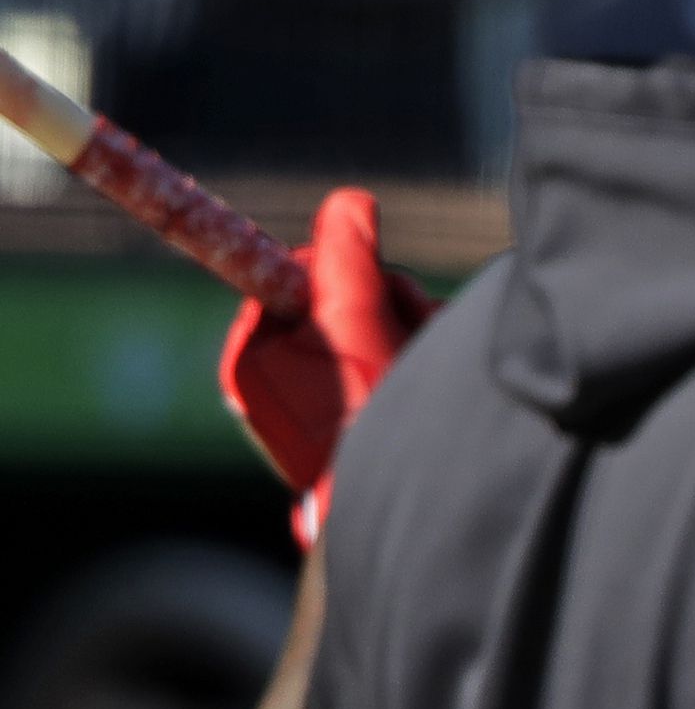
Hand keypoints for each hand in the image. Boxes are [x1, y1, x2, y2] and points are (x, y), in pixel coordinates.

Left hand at [219, 188, 437, 543]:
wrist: (407, 507)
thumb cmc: (367, 418)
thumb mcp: (356, 322)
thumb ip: (348, 258)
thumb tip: (350, 200)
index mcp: (253, 358)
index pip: (302, 278)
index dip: (350, 282)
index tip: (375, 297)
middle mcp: (279, 381)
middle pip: (347, 302)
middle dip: (394, 311)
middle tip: (406, 341)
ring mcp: (319, 406)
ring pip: (379, 330)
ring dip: (416, 337)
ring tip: (421, 375)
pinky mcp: (359, 423)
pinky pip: (395, 364)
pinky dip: (421, 367)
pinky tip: (427, 394)